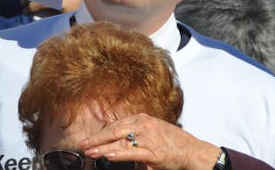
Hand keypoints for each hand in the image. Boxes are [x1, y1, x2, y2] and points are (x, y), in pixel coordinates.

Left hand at [79, 113, 220, 169]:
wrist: (192, 151)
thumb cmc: (173, 143)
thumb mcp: (153, 131)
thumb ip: (136, 134)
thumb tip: (119, 142)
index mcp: (141, 119)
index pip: (115, 125)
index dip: (101, 133)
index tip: (89, 139)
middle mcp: (143, 125)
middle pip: (113, 131)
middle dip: (96, 139)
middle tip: (82, 144)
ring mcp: (148, 138)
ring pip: (119, 142)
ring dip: (102, 148)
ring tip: (89, 152)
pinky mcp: (153, 153)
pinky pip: (132, 152)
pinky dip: (118, 154)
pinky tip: (108, 156)